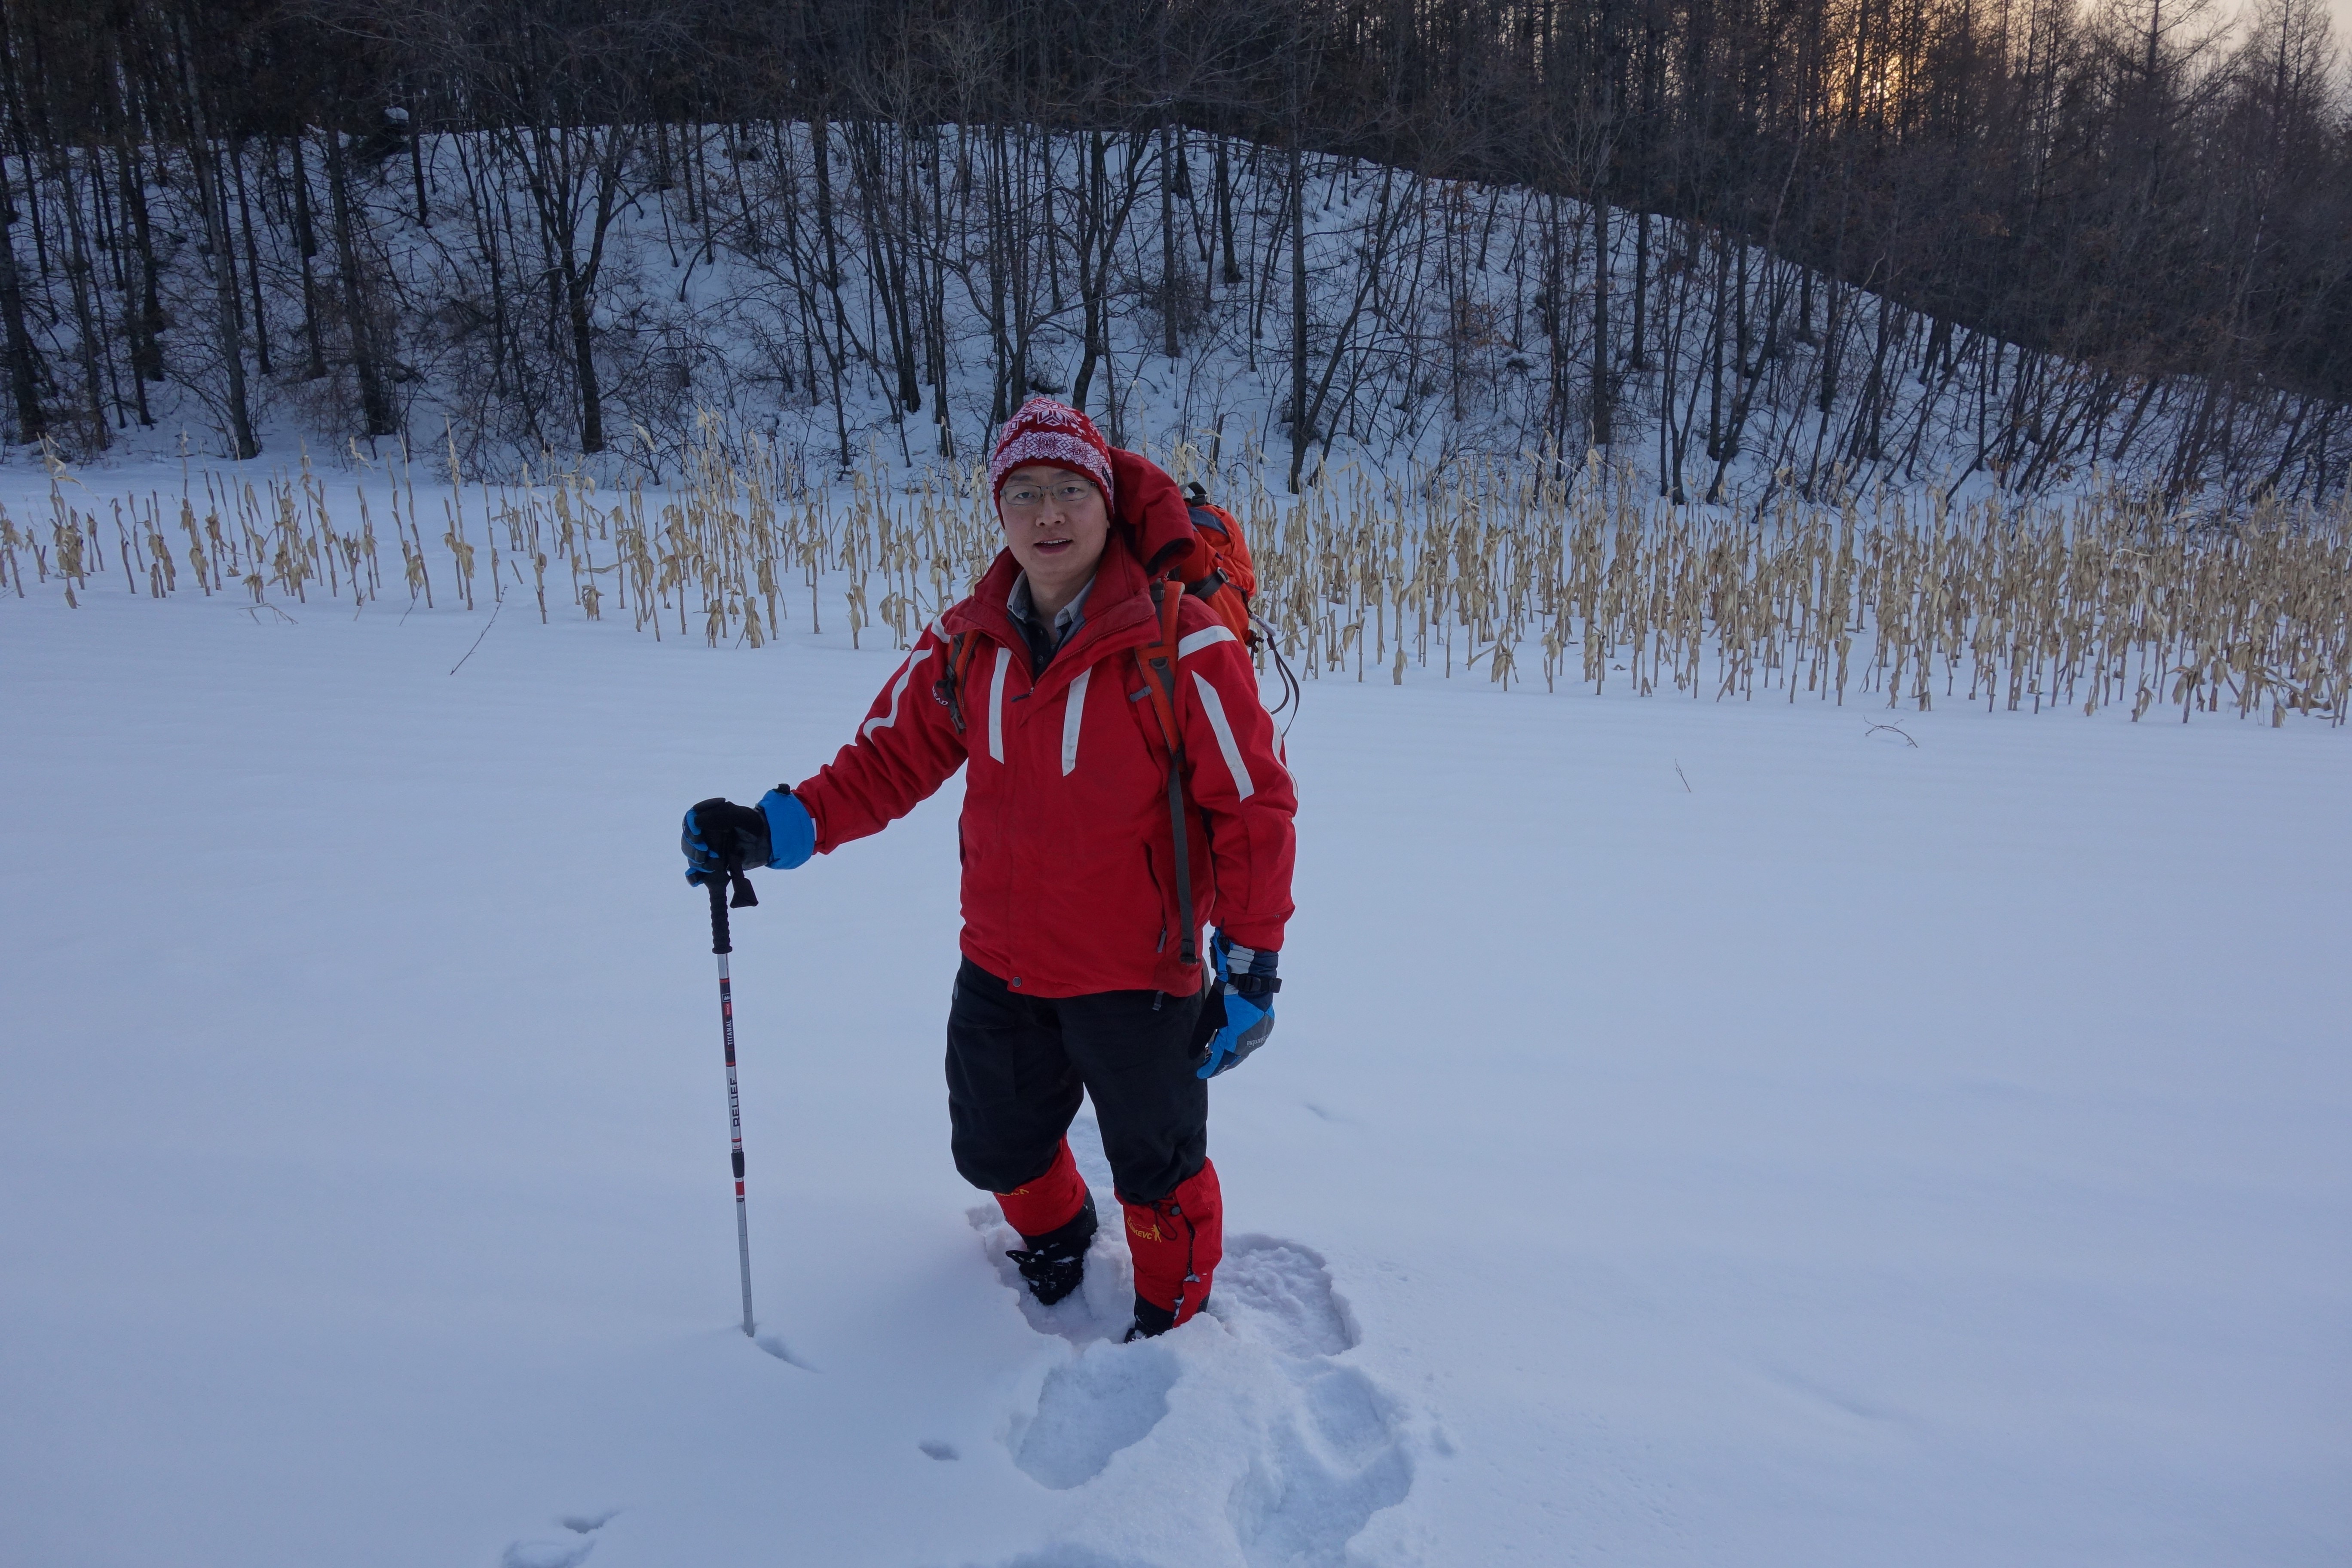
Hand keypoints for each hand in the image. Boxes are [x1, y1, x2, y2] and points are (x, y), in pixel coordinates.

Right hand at [682, 788, 814, 882]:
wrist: (769, 839)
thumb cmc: (754, 823)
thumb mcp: (739, 816)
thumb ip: (720, 816)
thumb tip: (696, 821)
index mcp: (708, 818)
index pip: (689, 822)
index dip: (690, 830)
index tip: (698, 836)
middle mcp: (705, 834)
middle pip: (688, 842)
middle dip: (694, 849)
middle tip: (704, 853)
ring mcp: (709, 850)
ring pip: (694, 858)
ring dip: (698, 863)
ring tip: (713, 864)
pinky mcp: (715, 864)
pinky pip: (700, 873)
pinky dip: (695, 878)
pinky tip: (696, 881)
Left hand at [1197, 931, 1278, 1078]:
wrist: (1251, 978)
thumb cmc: (1226, 997)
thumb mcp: (1208, 1018)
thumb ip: (1200, 1039)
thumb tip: (1193, 1056)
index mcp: (1236, 1044)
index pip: (1220, 1062)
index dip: (1209, 1069)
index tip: (1200, 1073)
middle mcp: (1251, 1044)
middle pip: (1233, 1058)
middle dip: (1220, 1062)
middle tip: (1207, 1061)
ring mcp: (1261, 1035)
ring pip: (1243, 1050)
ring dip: (1230, 1051)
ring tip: (1217, 1048)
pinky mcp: (1266, 1025)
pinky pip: (1252, 1040)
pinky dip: (1240, 1041)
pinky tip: (1232, 1036)